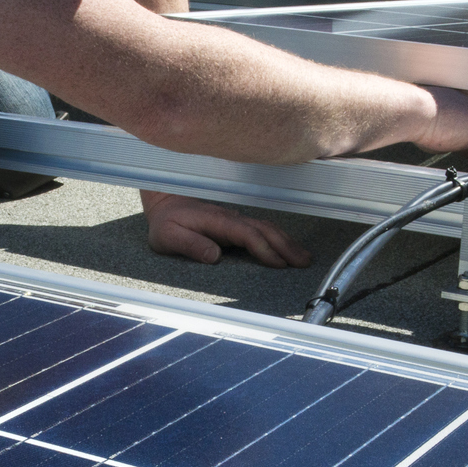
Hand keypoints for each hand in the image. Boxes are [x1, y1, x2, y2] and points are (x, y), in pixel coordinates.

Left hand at [142, 192, 311, 267]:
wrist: (164, 202)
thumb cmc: (165, 222)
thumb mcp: (168, 235)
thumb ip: (189, 244)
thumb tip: (213, 255)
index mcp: (216, 221)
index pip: (246, 234)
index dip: (264, 248)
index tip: (278, 263)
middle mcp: (230, 218)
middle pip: (264, 230)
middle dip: (286, 246)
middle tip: (303, 262)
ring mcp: (235, 219)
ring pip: (267, 228)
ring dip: (287, 242)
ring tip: (304, 258)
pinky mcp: (235, 223)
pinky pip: (262, 229)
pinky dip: (279, 238)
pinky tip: (288, 248)